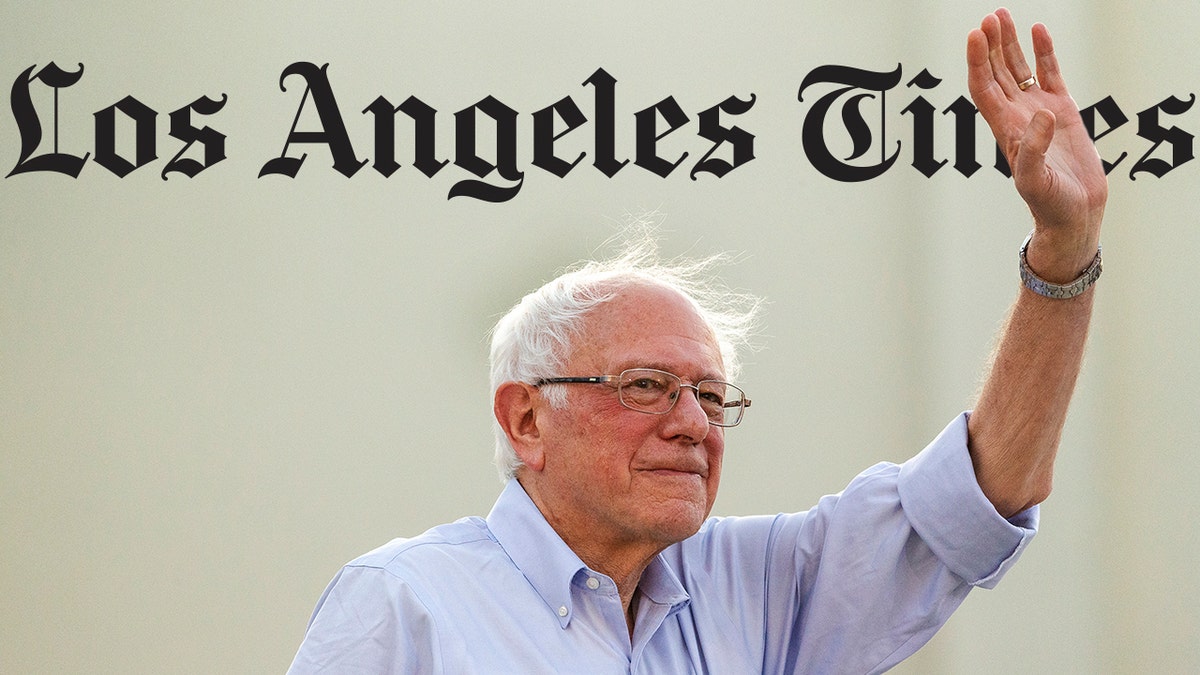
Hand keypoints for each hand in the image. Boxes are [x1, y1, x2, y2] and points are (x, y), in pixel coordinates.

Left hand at [967, 8, 1106, 280]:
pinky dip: (1044, 53)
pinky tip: (1039, 31)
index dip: (976, 62)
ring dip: (1010, 45)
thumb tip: (1042, 115)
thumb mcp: (1036, 181)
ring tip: (1003, 16)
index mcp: (1005, 130)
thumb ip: (1034, 150)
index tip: (974, 34)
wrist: (1074, 214)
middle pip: (996, 73)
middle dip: (990, 45)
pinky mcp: (1063, 112)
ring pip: (1019, 69)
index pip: (983, 88)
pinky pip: (1050, 74)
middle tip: (989, 17)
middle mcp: (1017, 116)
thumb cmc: (1049, 204)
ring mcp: (1039, 112)